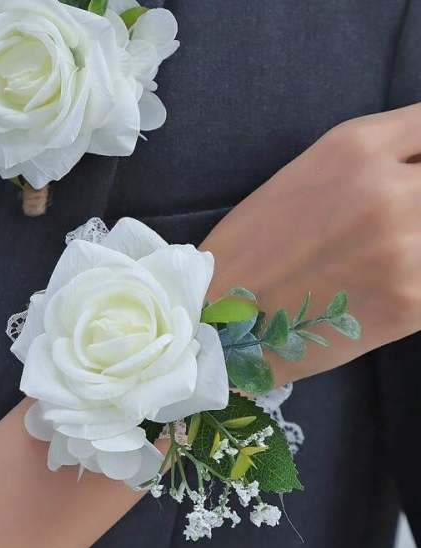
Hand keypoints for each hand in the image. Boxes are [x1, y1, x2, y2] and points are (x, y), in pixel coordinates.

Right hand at [201, 103, 420, 383]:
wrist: (225, 320)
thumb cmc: (252, 247)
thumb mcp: (305, 177)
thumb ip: (371, 160)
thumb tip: (417, 166)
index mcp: (356, 148)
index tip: (413, 170)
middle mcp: (391, 190)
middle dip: (419, 196)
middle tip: (395, 221)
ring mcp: (408, 248)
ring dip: (416, 237)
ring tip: (383, 254)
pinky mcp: (415, 302)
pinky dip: (416, 276)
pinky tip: (385, 283)